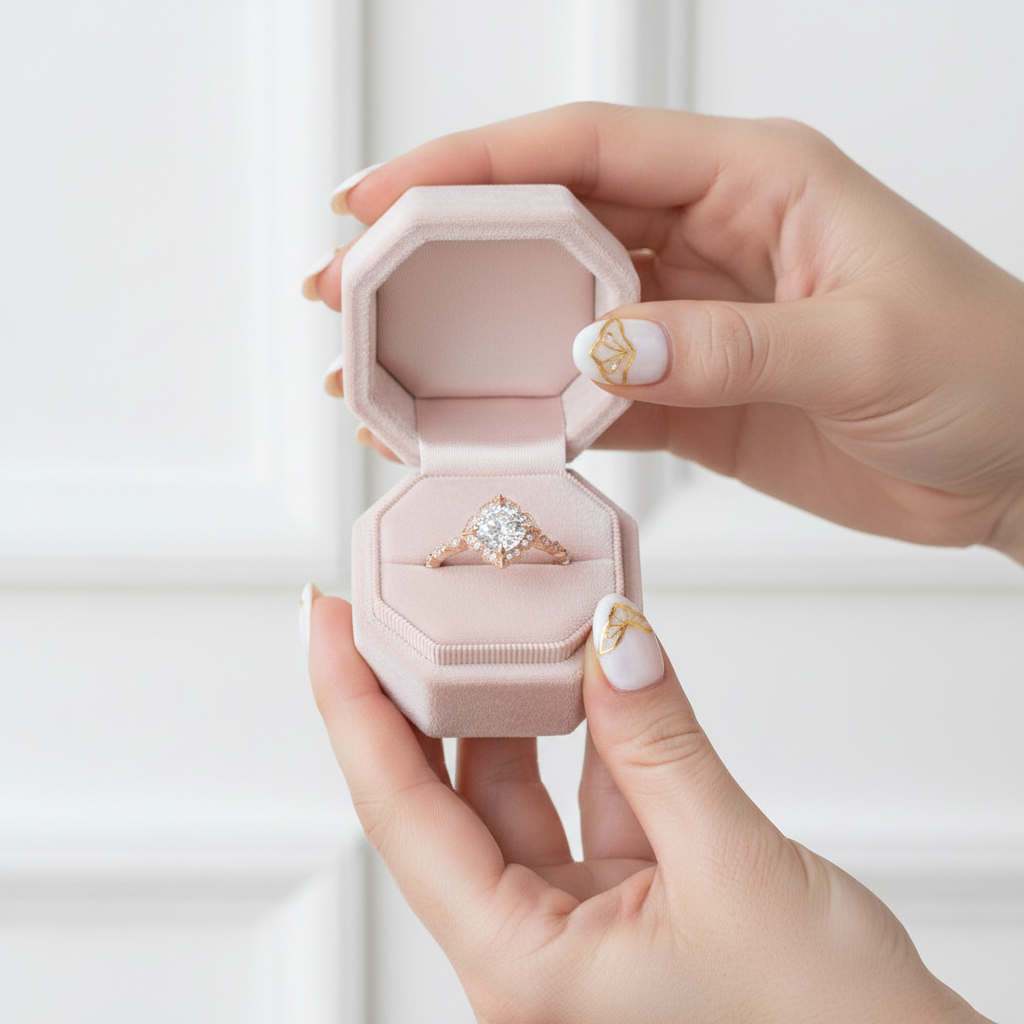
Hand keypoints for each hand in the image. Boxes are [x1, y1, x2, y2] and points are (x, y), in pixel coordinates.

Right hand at [305, 104, 1023, 564]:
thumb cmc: (988, 369)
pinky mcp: (689, 398)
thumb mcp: (865, 344)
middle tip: (350, 288)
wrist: (1021, 461)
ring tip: (386, 371)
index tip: (381, 198)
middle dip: (439, 253)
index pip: (582, 151)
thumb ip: (728, 346)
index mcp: (748, 181)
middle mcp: (704, 241)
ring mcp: (688, 324)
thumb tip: (600, 350)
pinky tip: (474, 429)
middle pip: (543, 229)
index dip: (471, 165)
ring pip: (552, 317)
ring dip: (470, 342)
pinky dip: (531, 415)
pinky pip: (589, 398)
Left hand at [308, 588, 989, 1022]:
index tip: (326, 621)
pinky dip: (594, 731)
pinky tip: (591, 669)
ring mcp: (582, 923)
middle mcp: (535, 949)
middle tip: (402, 603)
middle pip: (445, 798)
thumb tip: (611, 638)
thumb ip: (660, 743)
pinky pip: (590, 796)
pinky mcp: (632, 899)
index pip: (401, 815)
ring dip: (516, 704)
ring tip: (502, 618)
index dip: (354, 705)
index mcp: (523, 969)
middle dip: (422, 694)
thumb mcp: (734, 869)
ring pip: (519, 792)